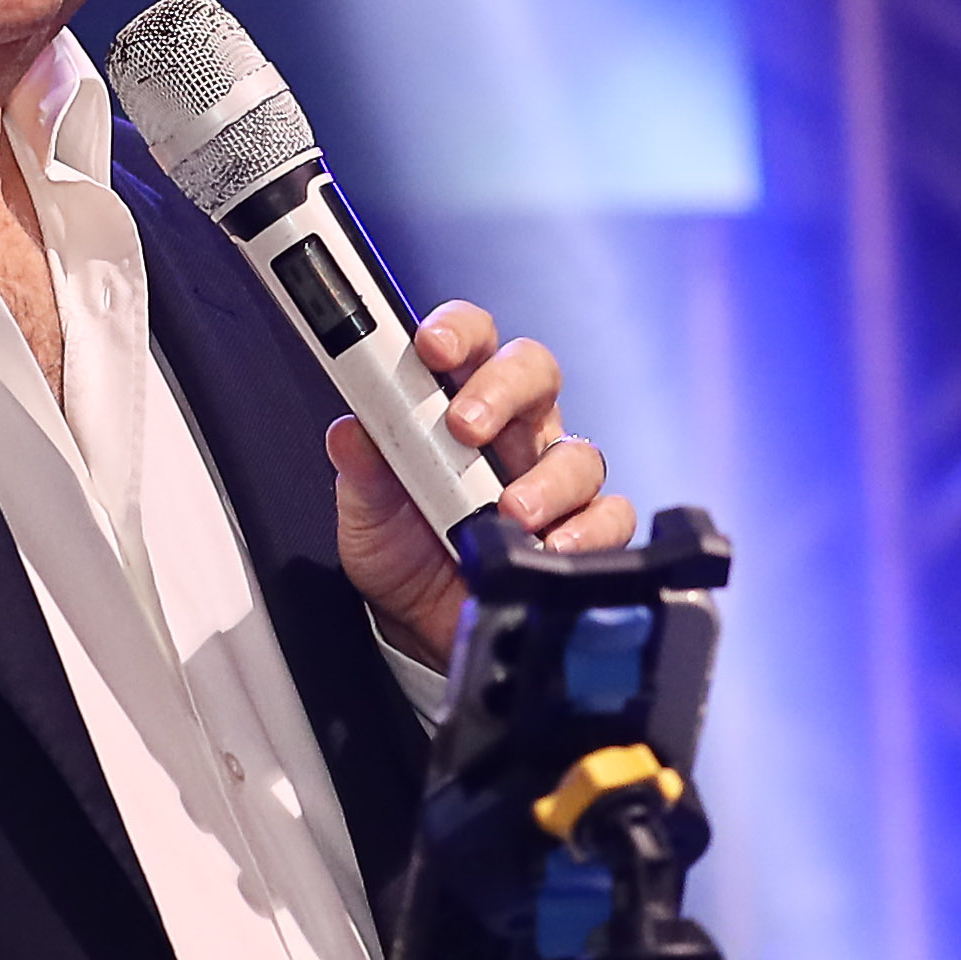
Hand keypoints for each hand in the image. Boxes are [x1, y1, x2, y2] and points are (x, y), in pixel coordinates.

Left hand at [334, 300, 630, 660]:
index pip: (472, 342)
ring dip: (543, 478)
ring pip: (577, 451)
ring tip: (508, 510)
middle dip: (503, 389)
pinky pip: (608, 517)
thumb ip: (361, 468)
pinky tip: (549, 548)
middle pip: (535, 373)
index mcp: (462, 404)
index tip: (432, 347)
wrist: (421, 628)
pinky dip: (586, 531)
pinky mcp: (582, 532)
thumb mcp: (365, 510)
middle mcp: (515, 432)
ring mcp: (554, 481)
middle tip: (465, 425)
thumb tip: (352, 432)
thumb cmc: (403, 551)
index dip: (459, 332)